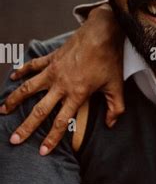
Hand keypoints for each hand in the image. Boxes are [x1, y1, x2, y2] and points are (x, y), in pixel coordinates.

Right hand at [0, 4, 124, 153]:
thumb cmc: (110, 60)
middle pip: (39, 110)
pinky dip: (21, 71)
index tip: (42, 151)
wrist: (102, 32)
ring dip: (15, 100)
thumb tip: (111, 124)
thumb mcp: (117, 87)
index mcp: (77, 94)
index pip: (61, 122)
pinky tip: (12, 78)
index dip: (51, 139)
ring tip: (3, 110)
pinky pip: (32, 66)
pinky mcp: (51, 58)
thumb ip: (115, 108)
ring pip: (29, 88)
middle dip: (26, 127)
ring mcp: (53, 71)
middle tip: (14, 139)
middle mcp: (61, 84)